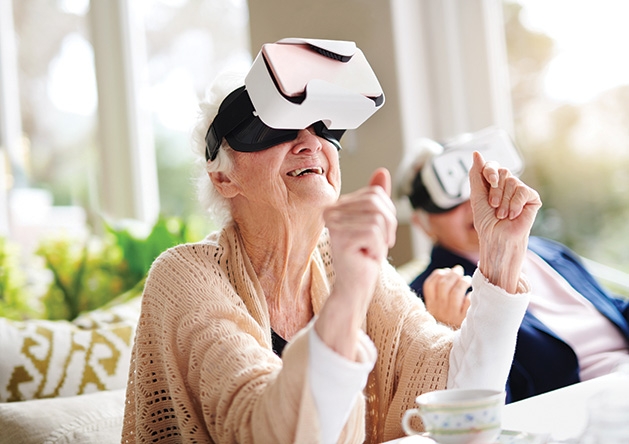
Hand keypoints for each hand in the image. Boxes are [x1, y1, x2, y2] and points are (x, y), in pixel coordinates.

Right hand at [324, 168, 396, 295]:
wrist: (355, 286)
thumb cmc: (365, 255)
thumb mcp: (376, 222)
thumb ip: (377, 198)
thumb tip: (382, 171)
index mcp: (338, 205)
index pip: (375, 194)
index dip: (388, 214)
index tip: (380, 234)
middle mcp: (331, 212)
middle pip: (377, 203)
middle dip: (388, 225)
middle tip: (379, 244)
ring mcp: (333, 225)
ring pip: (378, 218)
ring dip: (383, 239)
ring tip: (371, 251)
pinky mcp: (341, 239)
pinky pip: (375, 234)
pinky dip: (378, 249)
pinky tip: (366, 257)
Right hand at [423, 265, 471, 328]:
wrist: (456, 346)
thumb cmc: (449, 322)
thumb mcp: (439, 310)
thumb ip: (441, 293)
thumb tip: (452, 271)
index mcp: (431, 306)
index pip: (429, 285)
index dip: (438, 274)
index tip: (446, 272)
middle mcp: (439, 309)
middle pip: (443, 284)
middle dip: (452, 274)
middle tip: (459, 271)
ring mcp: (452, 314)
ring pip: (456, 291)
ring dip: (463, 282)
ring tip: (467, 280)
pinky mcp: (464, 319)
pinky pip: (468, 301)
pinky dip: (471, 294)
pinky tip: (473, 293)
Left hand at [469, 151, 541, 292]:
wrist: (497, 238)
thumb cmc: (486, 221)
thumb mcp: (476, 196)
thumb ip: (476, 174)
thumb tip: (476, 153)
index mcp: (493, 182)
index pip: (492, 165)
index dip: (490, 170)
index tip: (489, 181)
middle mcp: (507, 184)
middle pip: (502, 171)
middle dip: (494, 191)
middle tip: (494, 206)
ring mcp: (520, 190)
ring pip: (512, 181)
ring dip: (503, 201)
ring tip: (502, 214)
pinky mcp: (532, 198)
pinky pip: (522, 191)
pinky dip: (514, 204)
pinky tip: (513, 215)